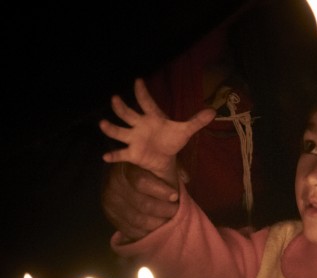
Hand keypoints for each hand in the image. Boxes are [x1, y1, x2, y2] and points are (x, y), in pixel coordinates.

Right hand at [99, 78, 215, 183]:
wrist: (165, 157)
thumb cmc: (172, 139)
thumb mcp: (185, 131)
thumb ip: (197, 121)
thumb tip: (214, 111)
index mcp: (153, 117)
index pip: (147, 103)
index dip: (143, 93)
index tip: (138, 81)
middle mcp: (139, 125)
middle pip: (128, 114)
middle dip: (121, 107)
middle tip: (115, 99)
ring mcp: (134, 138)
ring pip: (119, 131)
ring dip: (111, 128)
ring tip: (103, 124)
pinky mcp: (132, 153)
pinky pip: (121, 154)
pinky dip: (113, 156)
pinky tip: (105, 157)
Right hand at [101, 162, 180, 240]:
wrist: (121, 171)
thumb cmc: (145, 167)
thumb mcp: (156, 162)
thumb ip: (170, 169)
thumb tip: (185, 179)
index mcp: (126, 169)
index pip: (142, 182)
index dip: (161, 191)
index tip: (176, 196)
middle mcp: (114, 185)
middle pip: (143, 204)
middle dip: (165, 210)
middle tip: (177, 212)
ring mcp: (110, 202)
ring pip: (137, 220)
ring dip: (158, 224)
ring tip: (170, 222)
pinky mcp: (110, 215)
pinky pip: (129, 229)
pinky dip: (146, 233)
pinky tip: (157, 230)